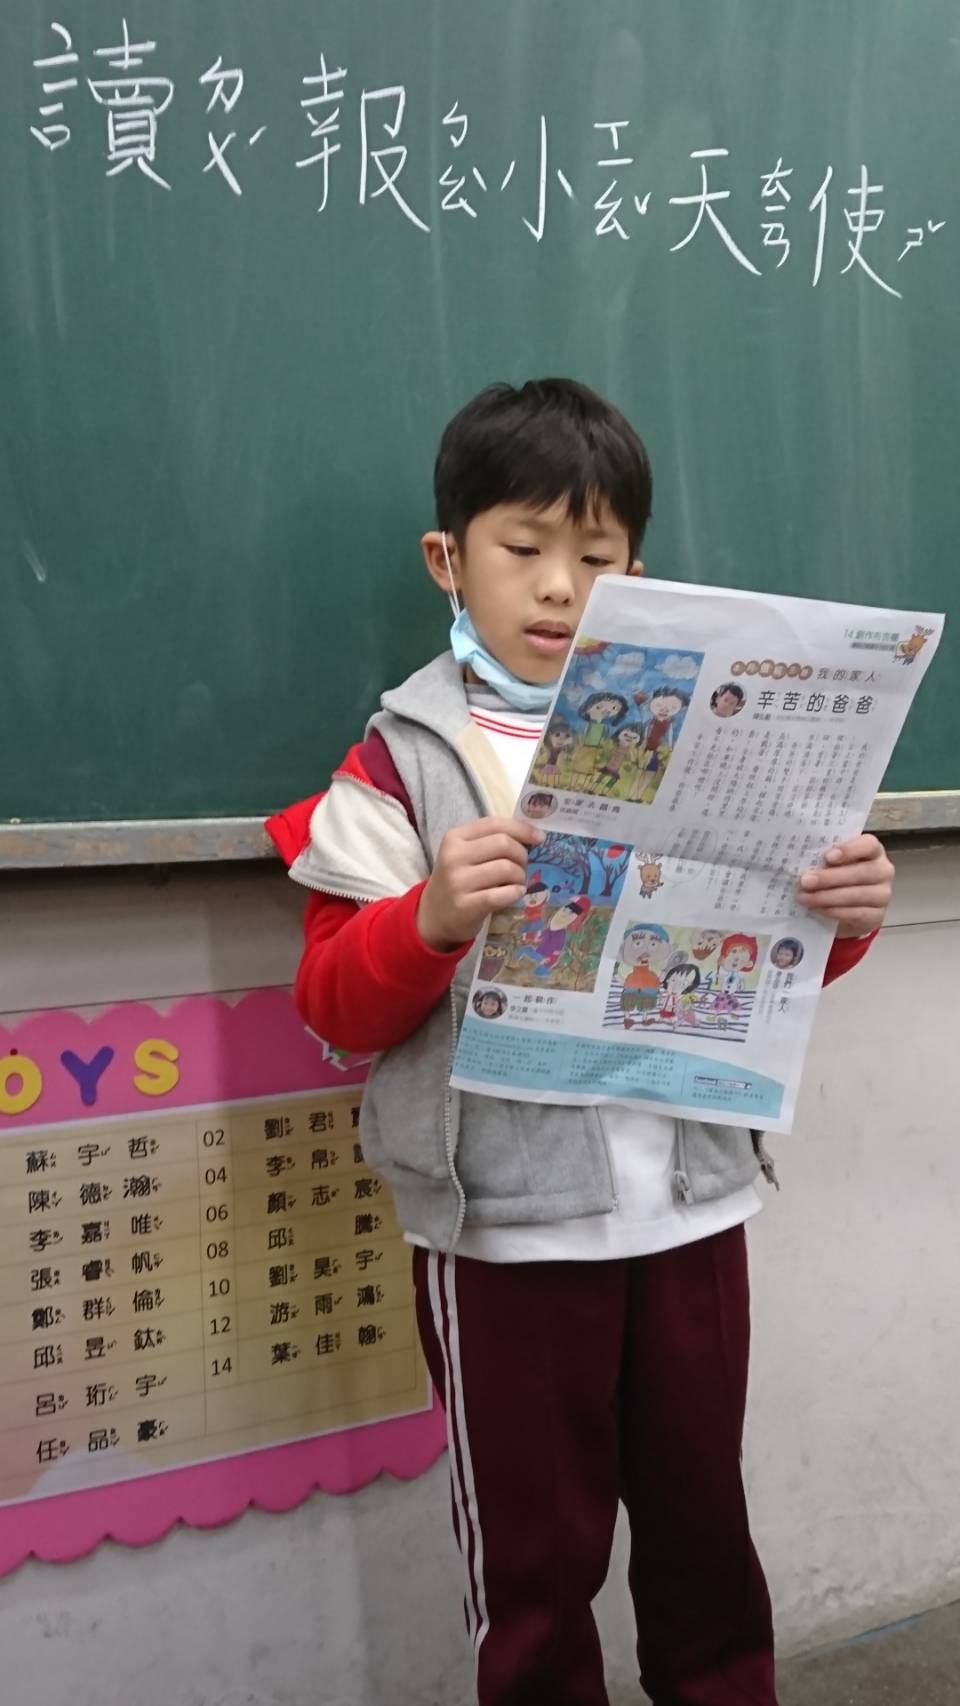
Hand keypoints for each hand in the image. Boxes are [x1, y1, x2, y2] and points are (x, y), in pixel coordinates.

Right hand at [417, 817, 544, 950]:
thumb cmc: (458, 880)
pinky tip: (516, 893)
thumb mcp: (466, 854)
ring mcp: (457, 882)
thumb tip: (533, 835)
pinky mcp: (465, 906)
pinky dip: (515, 893)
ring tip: (517, 882)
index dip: (521, 829)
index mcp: (455, 837)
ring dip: (520, 876)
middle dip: (522, 855)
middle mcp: (453, 856)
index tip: (539, 838)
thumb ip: (492, 841)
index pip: (494, 824)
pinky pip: (501, 894)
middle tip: (523, 866)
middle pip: (503, 844)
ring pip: (505, 869)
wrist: (434, 915)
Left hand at [798, 833, 894, 937]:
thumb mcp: (832, 865)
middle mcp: (883, 871)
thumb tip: (802, 861)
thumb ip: (824, 859)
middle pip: (861, 872)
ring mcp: (883, 895)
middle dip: (830, 877)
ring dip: (827, 897)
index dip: (850, 849)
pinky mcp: (877, 916)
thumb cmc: (837, 878)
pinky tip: (818, 909)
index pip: (869, 845)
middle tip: (805, 881)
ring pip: (857, 895)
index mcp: (873, 851)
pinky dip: (834, 911)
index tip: (828, 856)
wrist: (847, 911)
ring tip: (805, 898)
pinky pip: (856, 914)